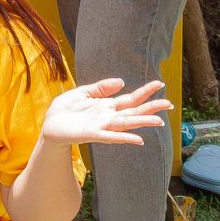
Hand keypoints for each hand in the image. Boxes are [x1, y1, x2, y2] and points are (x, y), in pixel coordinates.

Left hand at [37, 77, 169, 147]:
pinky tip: (138, 139)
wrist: (50, 124)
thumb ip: (102, 88)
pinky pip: (111, 136)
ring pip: (126, 124)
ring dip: (142, 122)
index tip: (160, 84)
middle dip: (151, 108)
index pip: (130, 98)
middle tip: (170, 104)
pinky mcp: (92, 134)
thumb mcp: (83, 92)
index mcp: (107, 106)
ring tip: (160, 121)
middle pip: (134, 112)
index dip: (145, 92)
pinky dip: (124, 138)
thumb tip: (122, 81)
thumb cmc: (66, 109)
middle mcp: (108, 117)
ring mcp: (102, 126)